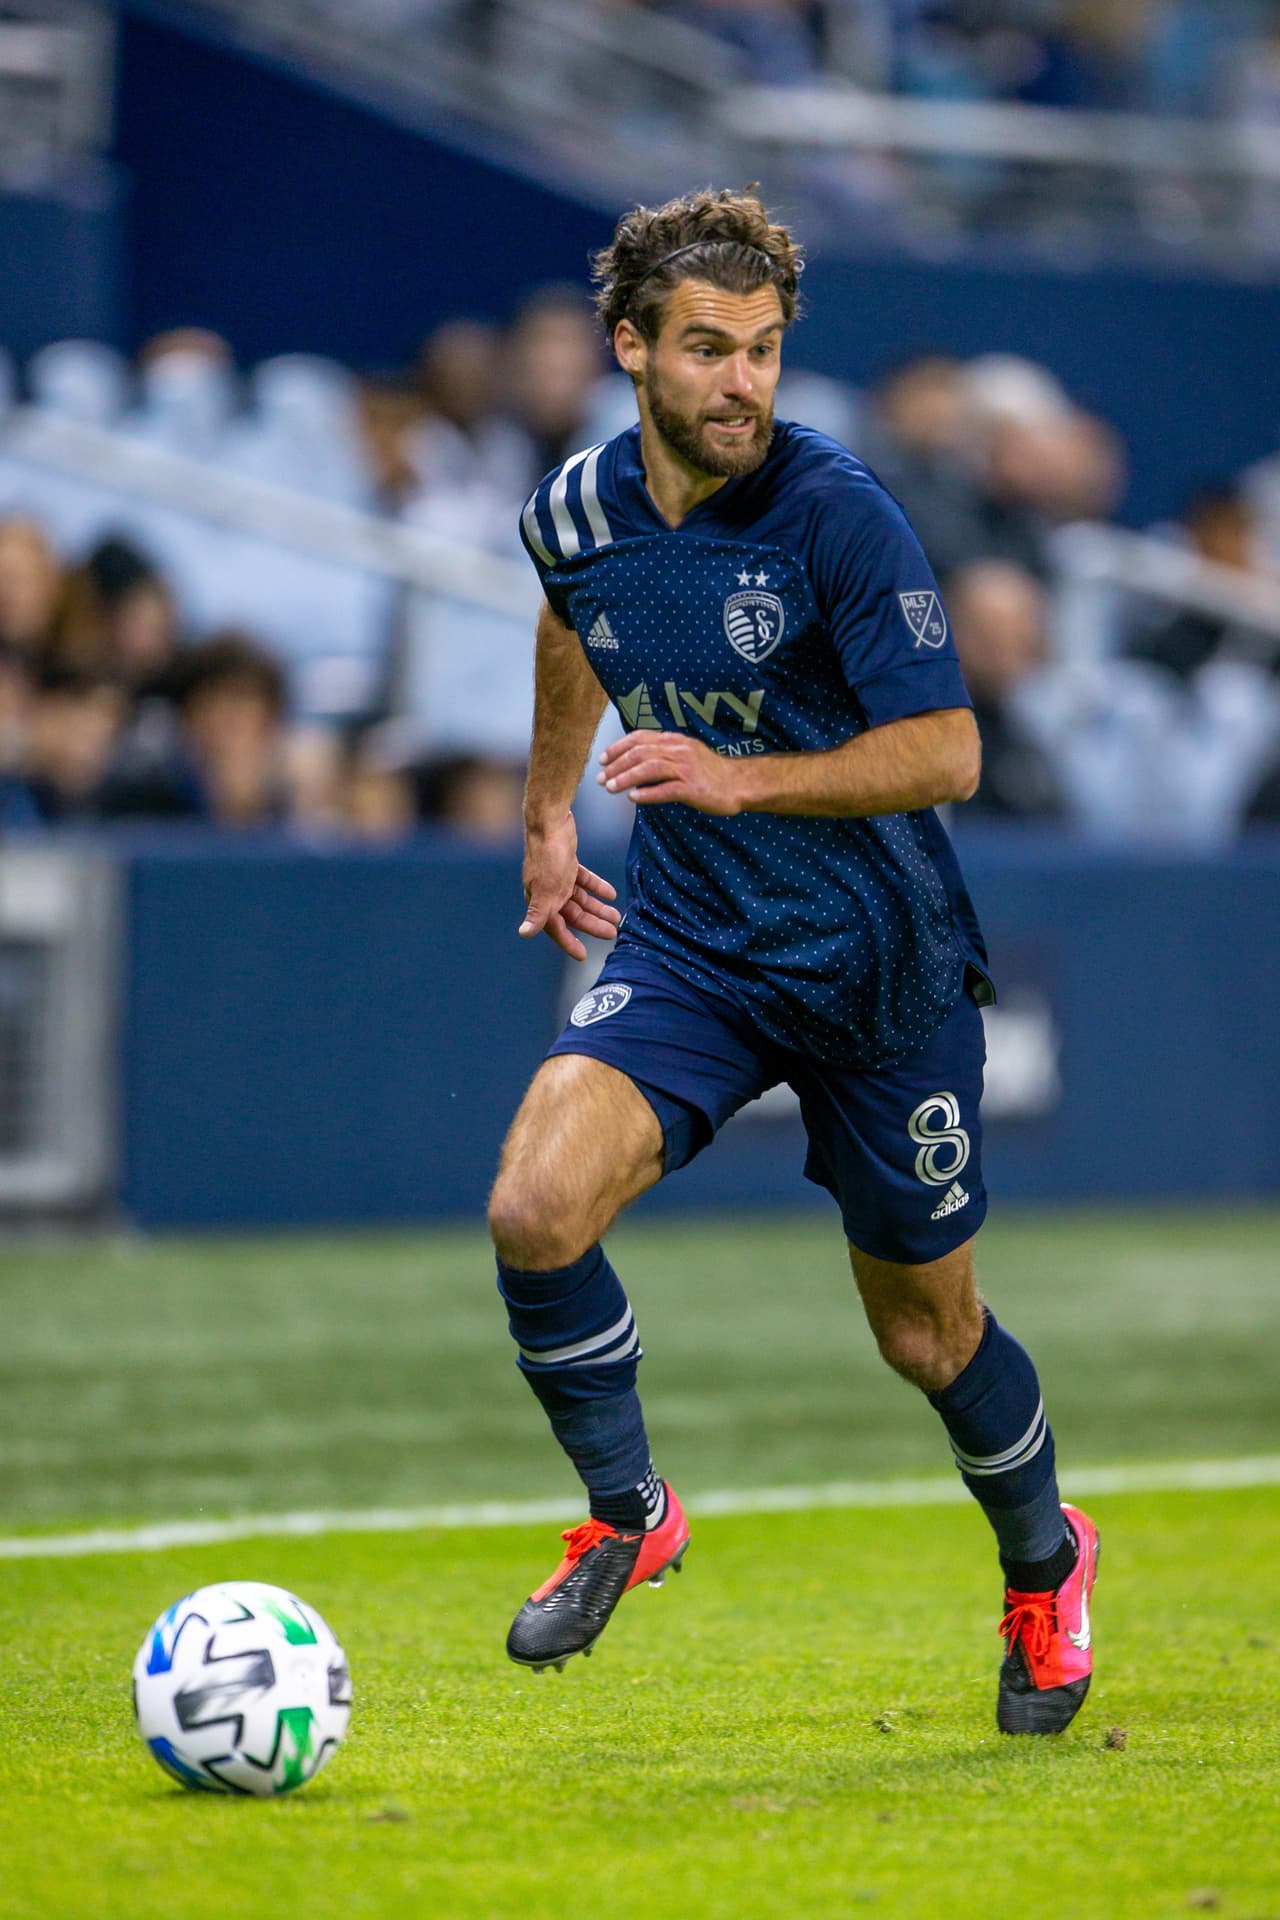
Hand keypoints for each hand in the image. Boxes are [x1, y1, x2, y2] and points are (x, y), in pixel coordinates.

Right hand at [519, 812, 620, 960]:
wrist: (550, 821)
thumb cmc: (548, 856)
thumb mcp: (547, 887)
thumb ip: (538, 912)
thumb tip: (524, 933)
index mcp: (541, 900)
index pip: (556, 928)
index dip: (569, 943)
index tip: (584, 956)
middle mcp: (547, 892)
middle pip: (573, 914)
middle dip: (592, 924)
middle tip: (613, 933)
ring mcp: (558, 878)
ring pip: (580, 899)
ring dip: (598, 908)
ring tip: (617, 916)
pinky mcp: (567, 863)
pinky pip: (584, 880)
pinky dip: (597, 887)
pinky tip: (611, 894)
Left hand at [598, 731, 743, 814]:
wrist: (738, 783)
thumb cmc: (709, 772)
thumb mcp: (685, 754)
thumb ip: (662, 754)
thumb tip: (633, 762)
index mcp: (674, 740)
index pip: (640, 738)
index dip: (618, 747)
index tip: (603, 759)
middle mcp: (679, 750)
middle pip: (640, 753)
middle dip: (617, 765)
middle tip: (601, 778)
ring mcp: (686, 768)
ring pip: (649, 769)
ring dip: (626, 778)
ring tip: (611, 788)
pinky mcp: (693, 788)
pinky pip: (666, 789)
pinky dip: (647, 794)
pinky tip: (634, 798)